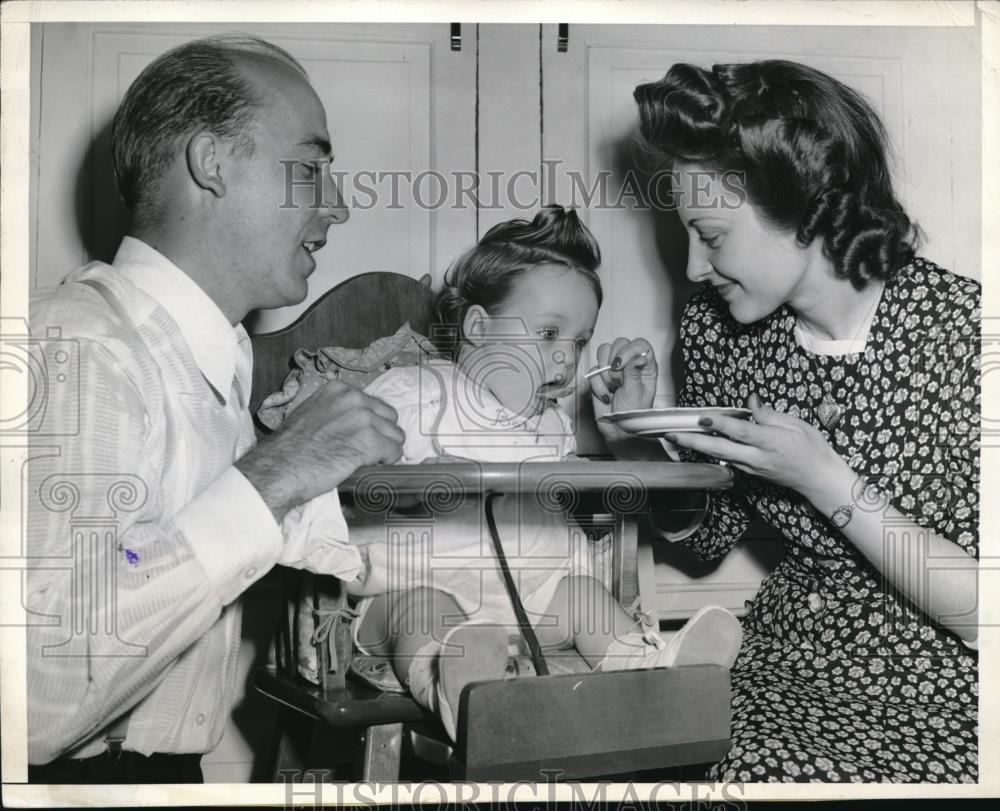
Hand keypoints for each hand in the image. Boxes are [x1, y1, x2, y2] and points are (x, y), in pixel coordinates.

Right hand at [237, 379, 404, 520]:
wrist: (280, 468)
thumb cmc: (292, 448)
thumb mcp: (314, 414)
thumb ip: (338, 412)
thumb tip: (359, 423)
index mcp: (339, 389)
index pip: (374, 405)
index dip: (371, 425)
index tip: (359, 438)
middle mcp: (354, 398)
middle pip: (389, 418)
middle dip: (382, 436)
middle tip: (365, 452)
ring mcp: (363, 418)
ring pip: (396, 436)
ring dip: (385, 450)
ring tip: (366, 461)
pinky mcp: (369, 441)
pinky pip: (395, 451)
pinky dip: (387, 462)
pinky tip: (370, 467)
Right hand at [588, 337, 656, 443]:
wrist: (618, 431)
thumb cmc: (633, 416)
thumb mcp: (637, 394)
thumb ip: (634, 373)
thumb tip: (639, 356)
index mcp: (645, 367)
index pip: (639, 344)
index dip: (629, 350)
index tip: (622, 364)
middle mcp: (630, 364)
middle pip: (619, 343)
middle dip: (615, 363)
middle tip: (618, 382)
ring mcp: (614, 369)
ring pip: (603, 352)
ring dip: (605, 372)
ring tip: (612, 388)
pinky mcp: (600, 376)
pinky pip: (593, 370)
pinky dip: (597, 385)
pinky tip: (606, 395)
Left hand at [664, 393, 850, 499]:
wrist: (819, 479)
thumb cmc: (812, 448)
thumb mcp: (796, 425)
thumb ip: (769, 415)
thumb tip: (750, 402)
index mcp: (770, 442)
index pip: (739, 431)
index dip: (719, 424)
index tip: (701, 416)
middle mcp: (757, 458)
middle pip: (719, 450)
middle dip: (693, 442)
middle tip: (671, 435)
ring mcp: (752, 468)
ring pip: (720, 457)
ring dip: (699, 447)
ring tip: (678, 437)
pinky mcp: (751, 474)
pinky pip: (728, 461)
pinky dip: (714, 452)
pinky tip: (702, 443)